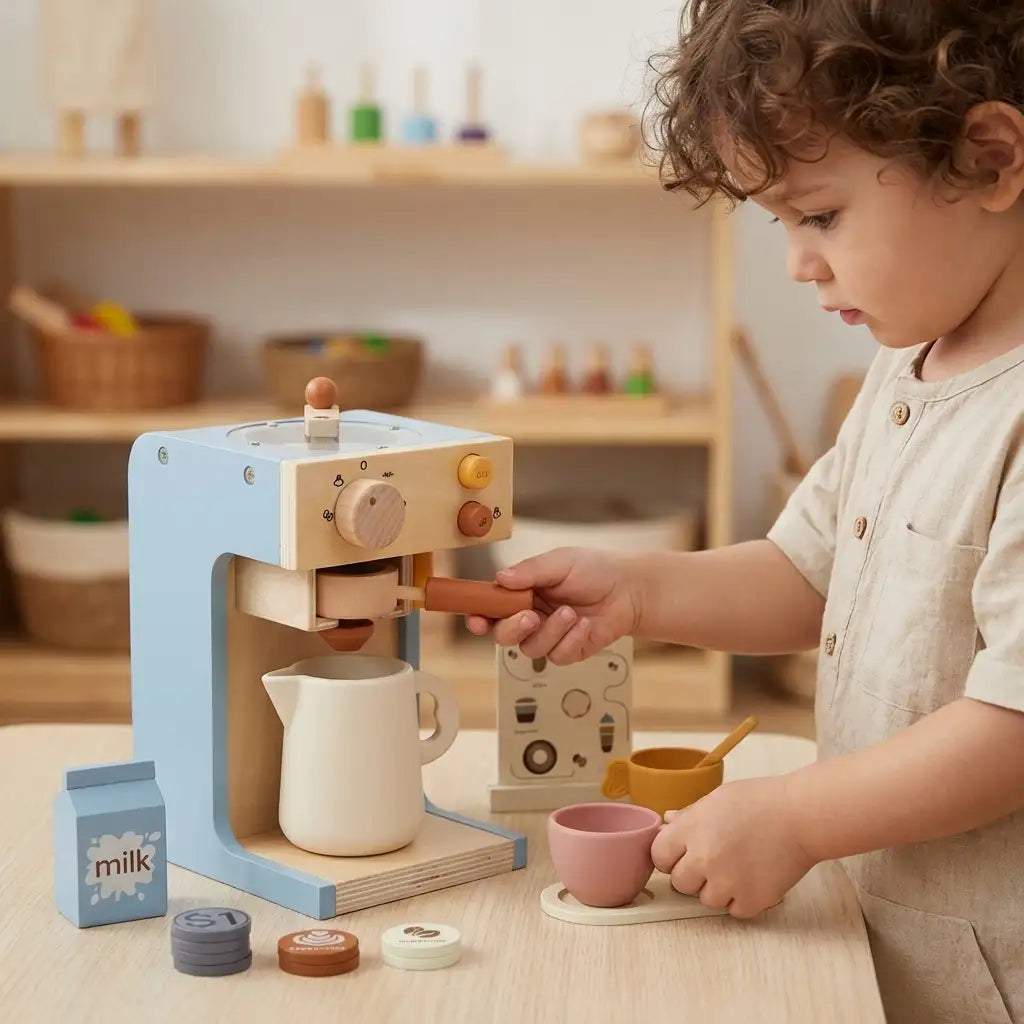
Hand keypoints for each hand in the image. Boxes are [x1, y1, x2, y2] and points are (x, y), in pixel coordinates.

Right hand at [464, 547, 640, 664]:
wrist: (629, 589)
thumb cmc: (594, 570)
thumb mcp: (560, 562)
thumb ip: (530, 571)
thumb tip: (500, 578)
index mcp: (521, 593)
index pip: (490, 608)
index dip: (478, 616)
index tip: (476, 619)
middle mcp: (530, 616)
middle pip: (503, 635)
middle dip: (513, 628)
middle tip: (531, 616)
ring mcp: (549, 636)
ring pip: (530, 649)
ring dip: (550, 632)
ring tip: (571, 612)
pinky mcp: (568, 651)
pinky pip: (557, 656)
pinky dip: (571, 640)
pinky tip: (585, 624)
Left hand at [650, 776, 816, 917]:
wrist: (800, 816)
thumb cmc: (760, 802)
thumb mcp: (717, 799)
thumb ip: (689, 816)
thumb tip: (667, 822)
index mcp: (690, 830)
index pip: (659, 856)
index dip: (671, 855)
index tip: (683, 853)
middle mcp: (704, 858)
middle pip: (680, 883)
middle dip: (693, 874)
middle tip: (714, 860)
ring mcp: (727, 882)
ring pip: (705, 900)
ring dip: (718, 889)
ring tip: (738, 866)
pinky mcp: (751, 900)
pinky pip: (733, 910)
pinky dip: (742, 899)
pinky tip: (752, 877)